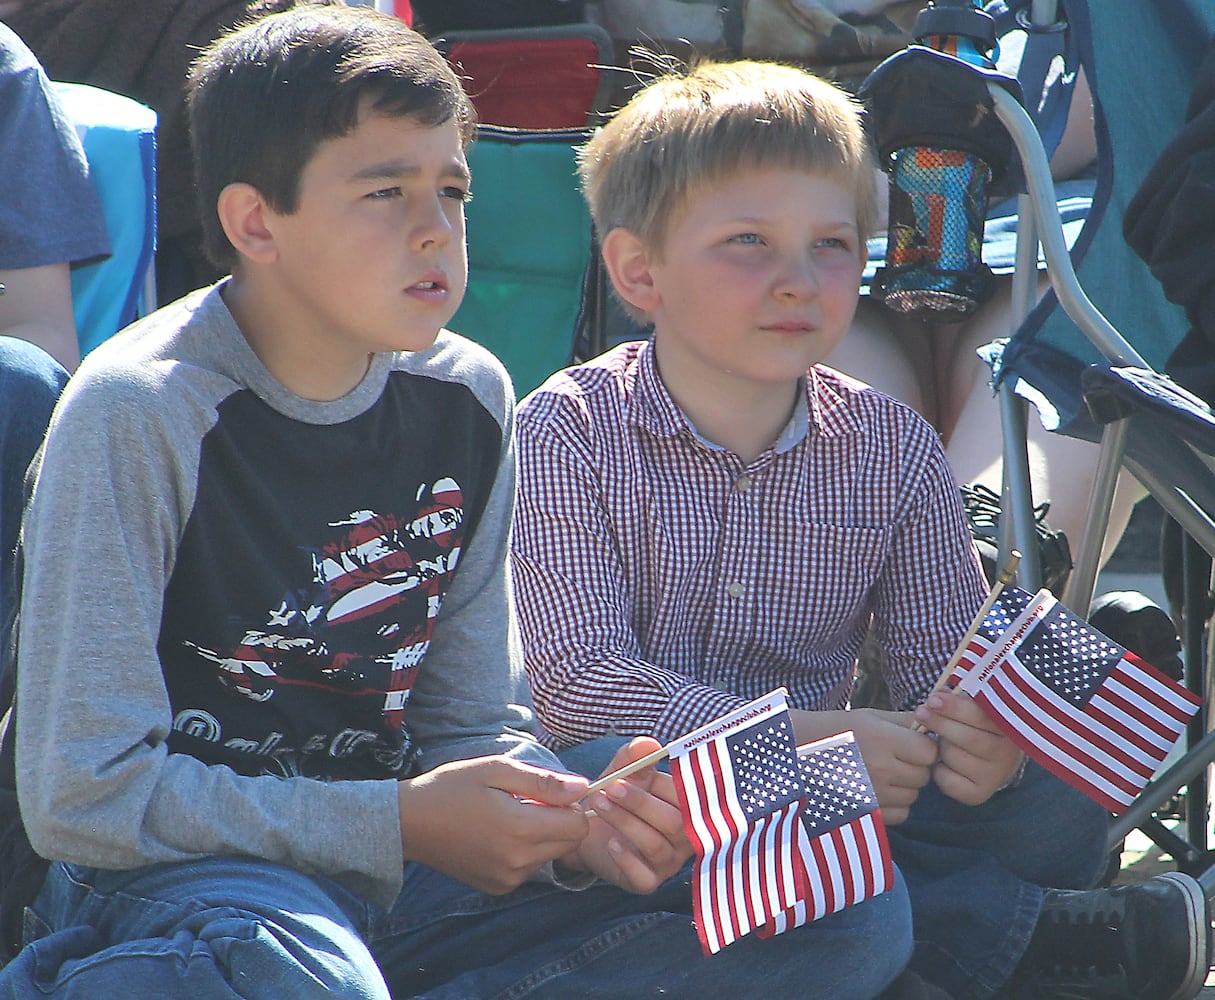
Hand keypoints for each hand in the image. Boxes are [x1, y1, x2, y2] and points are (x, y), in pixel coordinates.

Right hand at [397, 755, 589, 894]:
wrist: (410, 823)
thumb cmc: (453, 787)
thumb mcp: (497, 770)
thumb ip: (543, 781)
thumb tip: (583, 788)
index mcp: (520, 829)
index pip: (579, 826)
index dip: (571, 805)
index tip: (548, 792)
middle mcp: (518, 861)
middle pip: (569, 843)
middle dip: (559, 820)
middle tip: (526, 800)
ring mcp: (508, 879)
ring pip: (550, 855)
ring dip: (541, 835)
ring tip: (507, 816)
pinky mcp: (498, 887)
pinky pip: (530, 868)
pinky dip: (524, 851)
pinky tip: (497, 835)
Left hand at [562, 737, 690, 893]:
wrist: (588, 829)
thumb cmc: (617, 797)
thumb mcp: (623, 772)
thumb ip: (634, 757)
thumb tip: (649, 744)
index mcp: (687, 806)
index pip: (690, 798)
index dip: (665, 784)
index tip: (635, 771)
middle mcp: (685, 836)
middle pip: (676, 823)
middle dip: (640, 803)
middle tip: (611, 787)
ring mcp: (668, 861)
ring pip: (656, 845)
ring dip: (626, 822)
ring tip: (599, 804)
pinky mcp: (647, 881)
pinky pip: (644, 876)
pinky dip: (626, 858)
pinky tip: (610, 842)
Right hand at [794, 708, 937, 824]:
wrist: (796, 752)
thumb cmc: (837, 729)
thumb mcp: (870, 716)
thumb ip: (905, 721)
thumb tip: (937, 724)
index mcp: (883, 739)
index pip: (929, 752)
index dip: (923, 747)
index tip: (910, 743)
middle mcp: (881, 769)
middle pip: (923, 775)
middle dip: (914, 766)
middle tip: (894, 757)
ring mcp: (874, 794)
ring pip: (913, 796)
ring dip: (904, 786)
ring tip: (881, 772)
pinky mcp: (867, 813)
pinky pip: (901, 814)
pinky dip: (895, 804)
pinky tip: (877, 789)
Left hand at [913, 689, 1023, 804]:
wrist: (989, 760)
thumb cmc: (974, 726)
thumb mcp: (971, 708)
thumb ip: (958, 699)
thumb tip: (939, 694)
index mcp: (1009, 727)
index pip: (982, 716)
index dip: (955, 708)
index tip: (933, 700)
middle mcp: (1007, 754)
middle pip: (970, 739)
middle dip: (941, 724)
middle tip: (921, 713)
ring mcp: (994, 776)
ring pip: (956, 758)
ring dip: (941, 748)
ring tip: (940, 742)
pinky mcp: (979, 794)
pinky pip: (949, 781)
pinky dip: (939, 771)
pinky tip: (942, 763)